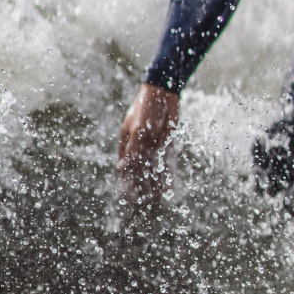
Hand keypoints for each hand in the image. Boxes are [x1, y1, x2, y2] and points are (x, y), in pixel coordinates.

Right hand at [118, 83, 179, 201]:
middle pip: (141, 172)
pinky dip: (169, 174)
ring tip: (159, 197)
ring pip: (155, 170)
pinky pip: (167, 163)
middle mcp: (140, 148)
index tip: (130, 198)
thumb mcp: (139, 129)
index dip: (127, 184)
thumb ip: (133, 148)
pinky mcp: (166, 145)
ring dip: (156, 183)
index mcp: (128, 144)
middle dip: (143, 186)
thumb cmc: (147, 109)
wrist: (164, 93)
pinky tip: (171, 186)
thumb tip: (122, 167)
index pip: (126, 169)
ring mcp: (153, 147)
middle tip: (147, 201)